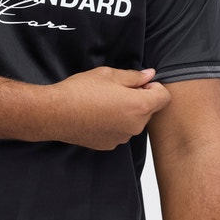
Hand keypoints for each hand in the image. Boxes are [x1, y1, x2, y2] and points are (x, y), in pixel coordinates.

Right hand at [48, 67, 169, 149]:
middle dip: (139, 99)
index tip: (140, 83)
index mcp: (139, 106)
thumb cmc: (80, 92)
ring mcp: (122, 137)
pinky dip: (114, 123)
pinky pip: (120, 131)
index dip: (154, 87)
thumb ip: (134, 76)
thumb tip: (149, 75)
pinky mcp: (109, 144)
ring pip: (134, 121)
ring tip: (104, 102)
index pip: (164, 97)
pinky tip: (97, 114)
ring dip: (126, 112)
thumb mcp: (108, 75)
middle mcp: (135, 126)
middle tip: (117, 89)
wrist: (56, 113)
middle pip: (149, 110)